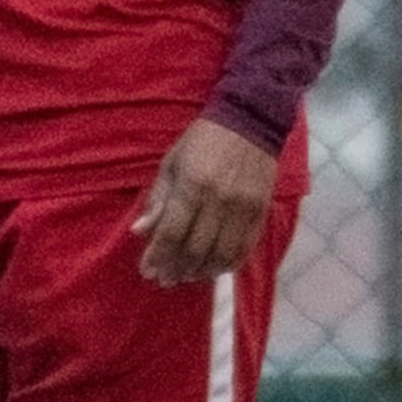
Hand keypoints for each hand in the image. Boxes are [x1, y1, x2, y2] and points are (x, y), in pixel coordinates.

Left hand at [132, 118, 278, 285]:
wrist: (251, 121)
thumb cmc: (201, 141)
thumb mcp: (171, 163)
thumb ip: (158, 200)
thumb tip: (140, 232)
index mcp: (193, 185)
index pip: (172, 232)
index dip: (158, 256)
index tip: (147, 271)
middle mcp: (220, 200)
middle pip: (196, 248)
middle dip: (176, 268)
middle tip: (164, 280)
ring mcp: (244, 207)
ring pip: (222, 253)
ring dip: (201, 271)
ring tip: (185, 277)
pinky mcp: (262, 211)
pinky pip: (245, 247)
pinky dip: (228, 264)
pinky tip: (213, 269)